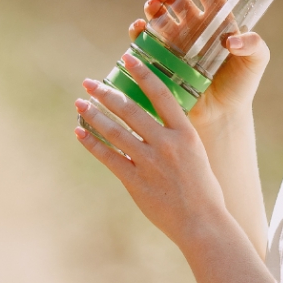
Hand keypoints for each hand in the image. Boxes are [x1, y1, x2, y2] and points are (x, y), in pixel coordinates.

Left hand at [74, 51, 226, 247]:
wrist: (202, 223)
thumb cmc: (203, 189)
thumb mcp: (197, 153)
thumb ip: (175, 136)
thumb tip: (152, 119)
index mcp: (186, 134)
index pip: (161, 94)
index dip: (142, 73)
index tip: (126, 59)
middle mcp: (166, 144)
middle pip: (131, 109)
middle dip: (106, 93)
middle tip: (89, 83)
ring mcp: (149, 163)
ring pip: (114, 131)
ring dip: (94, 115)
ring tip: (80, 104)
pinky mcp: (135, 181)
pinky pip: (108, 157)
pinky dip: (91, 142)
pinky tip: (80, 131)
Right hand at [129, 0, 270, 133]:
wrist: (222, 115)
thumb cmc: (242, 85)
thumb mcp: (257, 61)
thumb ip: (254, 45)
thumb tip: (231, 40)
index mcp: (217, 22)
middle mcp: (194, 28)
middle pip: (176, 0)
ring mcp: (176, 42)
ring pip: (158, 15)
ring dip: (152, 7)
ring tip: (153, 8)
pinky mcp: (161, 59)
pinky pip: (144, 40)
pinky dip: (138, 30)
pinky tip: (140, 28)